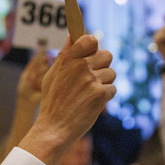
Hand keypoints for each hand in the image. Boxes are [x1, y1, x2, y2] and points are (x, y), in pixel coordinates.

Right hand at [18, 35, 115, 164]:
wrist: (54, 128)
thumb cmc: (52, 102)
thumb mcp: (52, 75)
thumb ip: (65, 55)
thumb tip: (73, 36)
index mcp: (68, 59)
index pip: (90, 39)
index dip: (93, 47)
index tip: (91, 54)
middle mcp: (80, 66)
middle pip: (107, 55)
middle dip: (102, 66)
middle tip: (91, 79)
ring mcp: (91, 80)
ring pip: (111, 73)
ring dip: (104, 83)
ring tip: (88, 94)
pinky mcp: (100, 95)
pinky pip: (113, 89)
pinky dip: (105, 97)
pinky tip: (92, 103)